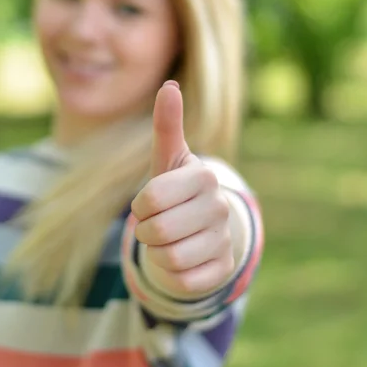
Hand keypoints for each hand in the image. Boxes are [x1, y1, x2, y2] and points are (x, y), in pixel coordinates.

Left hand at [131, 80, 234, 295]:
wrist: (199, 229)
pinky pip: (183, 281)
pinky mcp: (224, 270)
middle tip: (157, 224)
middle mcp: (220, 206)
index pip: (150, 200)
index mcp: (204, 176)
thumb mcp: (167, 159)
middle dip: (146, 231)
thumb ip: (167, 124)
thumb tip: (169, 85)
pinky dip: (172, 274)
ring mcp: (225, 240)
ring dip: (158, 253)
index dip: (140, 206)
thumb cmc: (175, 190)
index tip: (149, 203)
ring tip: (170, 240)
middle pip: (156, 231)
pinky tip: (182, 259)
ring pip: (169, 258)